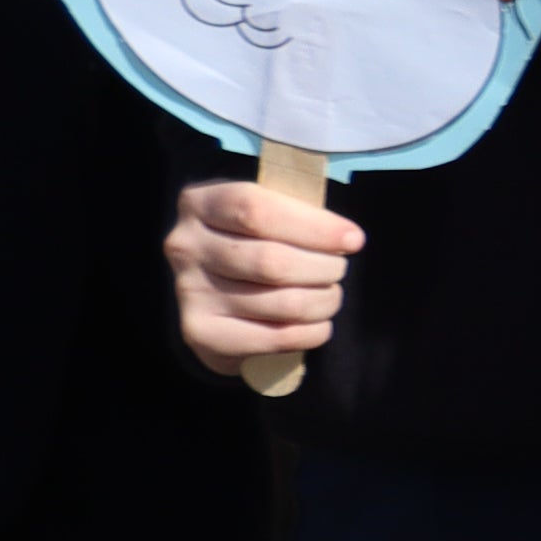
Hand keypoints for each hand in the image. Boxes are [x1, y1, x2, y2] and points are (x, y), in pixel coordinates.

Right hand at [168, 174, 357, 375]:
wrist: (213, 292)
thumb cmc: (254, 241)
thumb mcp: (266, 213)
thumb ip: (296, 214)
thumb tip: (346, 237)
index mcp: (199, 203)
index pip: (258, 210)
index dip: (315, 227)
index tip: (354, 239)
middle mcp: (186, 246)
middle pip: (272, 261)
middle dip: (324, 268)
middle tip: (338, 269)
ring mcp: (190, 291)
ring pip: (282, 302)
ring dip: (324, 301)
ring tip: (331, 295)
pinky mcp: (201, 332)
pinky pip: (277, 337)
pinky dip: (313, 332)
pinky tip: (319, 323)